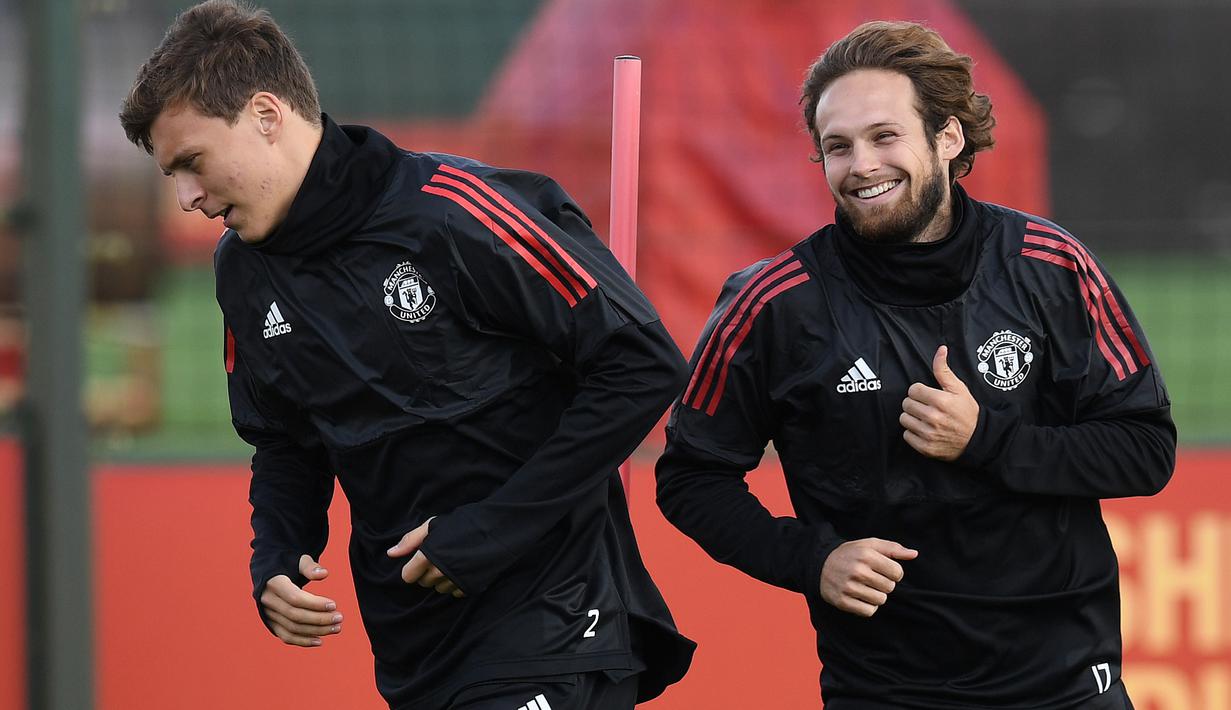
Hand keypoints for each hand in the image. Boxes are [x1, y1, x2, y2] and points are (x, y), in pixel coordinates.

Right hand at [259, 554, 343, 646]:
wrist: (268, 572)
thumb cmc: (287, 563)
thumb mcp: (297, 559)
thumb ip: (310, 566)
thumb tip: (324, 574)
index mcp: (273, 583)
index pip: (295, 598)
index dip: (315, 604)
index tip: (334, 605)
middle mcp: (268, 600)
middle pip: (295, 615)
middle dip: (319, 619)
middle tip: (340, 618)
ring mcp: (268, 614)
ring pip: (292, 628)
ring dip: (315, 631)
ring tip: (336, 628)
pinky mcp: (271, 623)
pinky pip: (285, 636)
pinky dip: (302, 641)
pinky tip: (320, 641)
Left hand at [387, 517, 464, 597]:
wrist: (498, 529)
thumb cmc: (464, 523)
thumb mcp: (434, 524)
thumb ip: (411, 540)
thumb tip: (391, 554)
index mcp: (427, 556)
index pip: (408, 576)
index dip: (413, 568)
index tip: (421, 561)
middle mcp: (439, 572)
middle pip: (423, 583)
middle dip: (428, 572)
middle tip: (440, 557)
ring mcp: (455, 581)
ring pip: (439, 589)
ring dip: (442, 579)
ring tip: (454, 562)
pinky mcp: (469, 587)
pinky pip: (455, 592)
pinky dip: (457, 584)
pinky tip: (464, 570)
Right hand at [820, 538, 917, 616]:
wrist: (820, 565)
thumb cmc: (851, 554)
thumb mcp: (869, 545)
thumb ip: (893, 548)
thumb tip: (914, 554)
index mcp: (866, 555)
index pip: (897, 573)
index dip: (893, 572)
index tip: (883, 570)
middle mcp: (857, 571)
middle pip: (889, 588)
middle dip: (884, 584)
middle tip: (871, 578)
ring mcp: (849, 587)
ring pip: (880, 600)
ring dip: (876, 596)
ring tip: (865, 587)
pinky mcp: (843, 601)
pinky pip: (869, 611)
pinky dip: (868, 606)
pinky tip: (860, 597)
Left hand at [900, 345, 978, 460]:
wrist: (977, 439)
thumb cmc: (967, 412)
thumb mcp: (959, 389)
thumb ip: (944, 370)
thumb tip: (940, 349)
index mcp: (941, 401)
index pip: (913, 390)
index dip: (919, 391)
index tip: (927, 395)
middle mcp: (933, 417)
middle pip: (906, 404)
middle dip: (915, 403)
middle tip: (926, 407)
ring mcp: (929, 434)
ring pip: (904, 419)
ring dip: (912, 418)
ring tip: (924, 418)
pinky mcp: (925, 448)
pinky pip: (906, 435)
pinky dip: (913, 433)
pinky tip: (924, 430)